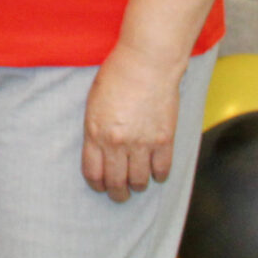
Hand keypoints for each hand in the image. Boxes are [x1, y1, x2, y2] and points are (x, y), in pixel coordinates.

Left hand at [82, 41, 183, 202]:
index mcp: (96, 133)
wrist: (146, 63)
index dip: (97, 185)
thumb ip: (95, 130)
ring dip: (138, 186)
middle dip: (117, 194)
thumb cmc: (117, 76)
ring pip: (139, 181)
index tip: (101, 186)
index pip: (93, 173)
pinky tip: (156, 173)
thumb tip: (100, 152)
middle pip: (116, 183)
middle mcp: (117, 143)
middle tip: (120, 195)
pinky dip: (159, 176)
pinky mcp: (164, 140)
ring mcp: (142, 143)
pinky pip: (162, 170)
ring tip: (138, 183)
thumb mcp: (94, 103)